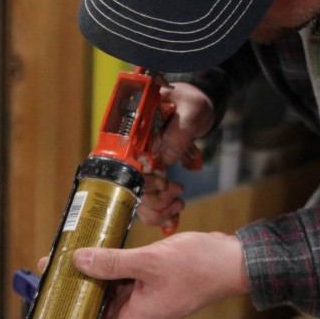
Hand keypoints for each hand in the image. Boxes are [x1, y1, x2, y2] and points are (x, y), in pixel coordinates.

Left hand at [71, 231, 249, 318]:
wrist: (233, 261)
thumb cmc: (199, 268)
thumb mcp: (150, 262)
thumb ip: (113, 263)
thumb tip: (78, 261)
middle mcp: (139, 313)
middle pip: (97, 313)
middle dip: (73, 298)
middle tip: (50, 279)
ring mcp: (146, 298)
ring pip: (109, 295)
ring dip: (89, 280)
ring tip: (63, 262)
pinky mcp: (152, 283)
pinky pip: (123, 280)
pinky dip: (107, 269)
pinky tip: (93, 252)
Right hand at [139, 82, 214, 230]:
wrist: (194, 108)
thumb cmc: (189, 104)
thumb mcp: (189, 110)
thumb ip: (179, 132)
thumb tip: (165, 160)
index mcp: (132, 135)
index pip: (125, 168)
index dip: (143, 182)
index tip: (165, 182)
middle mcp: (131, 155)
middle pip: (131, 191)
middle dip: (156, 199)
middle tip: (178, 190)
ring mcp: (140, 169)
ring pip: (138, 203)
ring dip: (159, 210)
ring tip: (179, 202)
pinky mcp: (150, 178)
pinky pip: (148, 205)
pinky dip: (161, 214)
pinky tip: (175, 211)